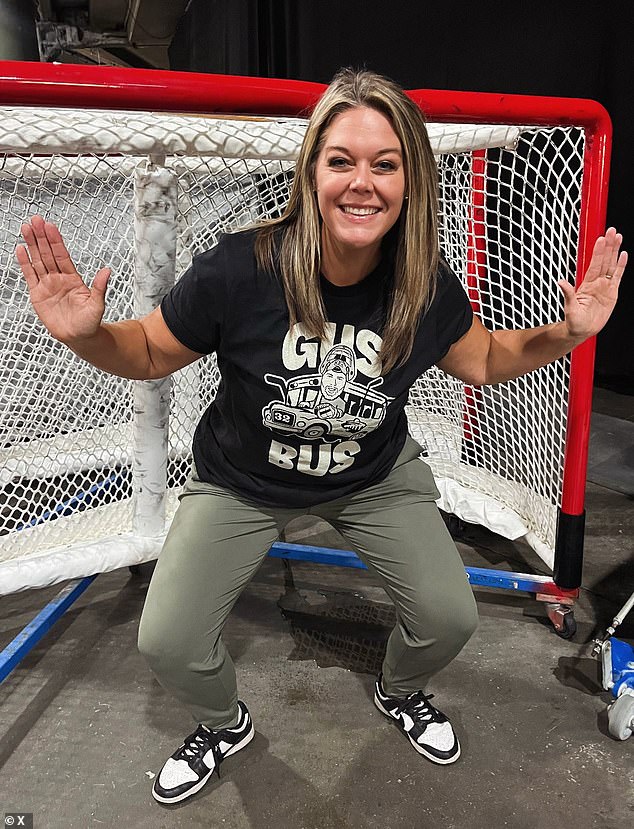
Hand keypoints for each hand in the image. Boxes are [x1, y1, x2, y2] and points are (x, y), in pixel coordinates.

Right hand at [15, 215, 111, 342]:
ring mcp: (47, 285)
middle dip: (41, 237)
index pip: (62, 255)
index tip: (50, 226)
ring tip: (26, 229)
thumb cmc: (90, 323)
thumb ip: (100, 288)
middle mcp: (59, 279)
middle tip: (35, 220)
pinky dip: (25, 263)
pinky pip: (30, 275)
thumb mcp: (97, 305)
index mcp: (73, 279)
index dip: (56, 241)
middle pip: (48, 253)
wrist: (79, 338)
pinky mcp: (37, 295)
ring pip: (38, 261)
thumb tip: (107, 271)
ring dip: (32, 245)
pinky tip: (21, 250)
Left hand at [558, 227, 626, 340]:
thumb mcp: (570, 308)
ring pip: (611, 265)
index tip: (601, 239)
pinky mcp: (612, 292)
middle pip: (604, 260)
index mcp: (586, 285)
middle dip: (608, 245)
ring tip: (618, 237)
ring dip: (615, 251)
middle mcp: (596, 282)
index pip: (594, 264)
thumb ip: (568, 294)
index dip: (598, 252)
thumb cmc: (574, 321)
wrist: (582, 331)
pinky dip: (621, 266)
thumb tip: (560, 282)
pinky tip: (623, 255)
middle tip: (612, 230)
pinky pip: (617, 276)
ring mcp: (604, 286)